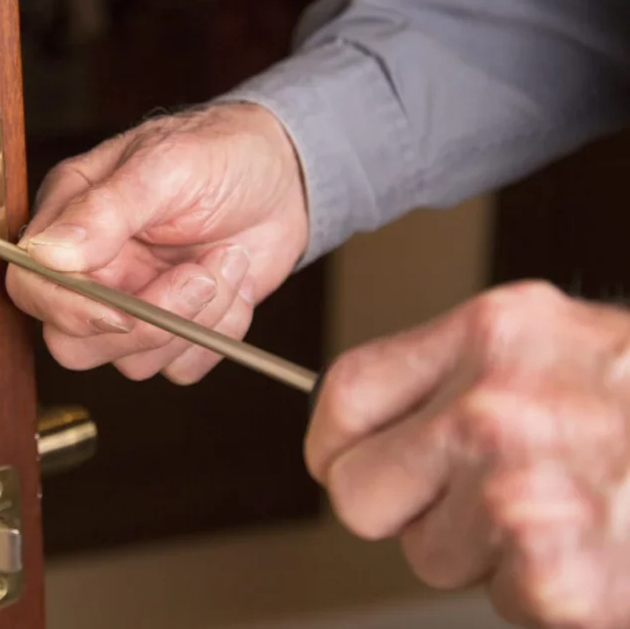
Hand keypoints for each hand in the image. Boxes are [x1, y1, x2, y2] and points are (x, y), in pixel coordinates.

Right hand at [7, 103, 306, 383]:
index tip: (121, 310)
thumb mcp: (166, 165)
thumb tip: (48, 252)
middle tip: (199, 278)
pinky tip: (234, 283)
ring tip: (227, 260)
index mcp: (73, 220)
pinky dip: (219, 334)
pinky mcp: (176, 330)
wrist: (286, 177)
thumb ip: (106, 209)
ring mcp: (134, 303)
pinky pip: (181, 368)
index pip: (31, 287)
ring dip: (196, 319)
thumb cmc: (222, 152)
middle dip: (146, 324)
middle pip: (75, 344)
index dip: (69, 310)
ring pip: (136, 363)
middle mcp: (95, 269)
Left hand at [306, 280, 629, 628]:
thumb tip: (356, 427)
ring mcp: (525, 491)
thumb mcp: (557, 345)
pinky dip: (540, 595)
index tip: (348, 461)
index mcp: (494, 332)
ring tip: (561, 514)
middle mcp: (498, 404)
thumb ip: (457, 374)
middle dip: (406, 509)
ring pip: (426, 555)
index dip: (339, 444)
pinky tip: (593, 554)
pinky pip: (498, 599)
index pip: (342, 395)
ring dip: (482, 552)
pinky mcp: (558, 575)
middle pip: (359, 491)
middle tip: (476, 499)